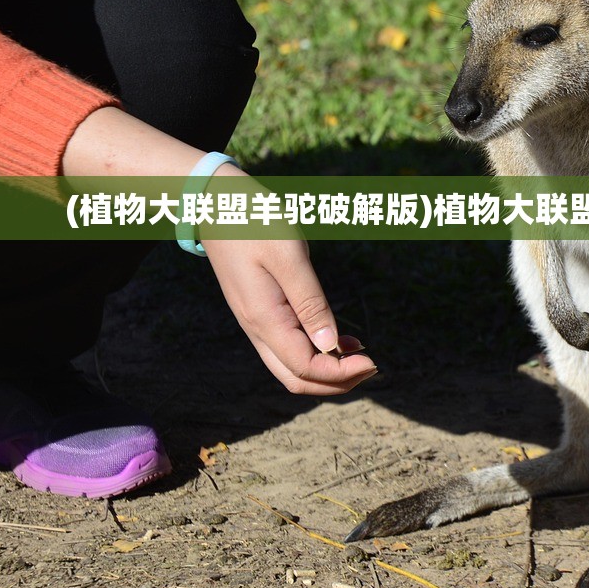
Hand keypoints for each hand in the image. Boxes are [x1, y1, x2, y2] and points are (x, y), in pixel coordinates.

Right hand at [63, 108, 373, 395]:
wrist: (215, 204)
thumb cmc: (255, 223)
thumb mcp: (289, 257)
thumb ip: (310, 303)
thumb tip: (330, 347)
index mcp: (265, 319)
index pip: (305, 368)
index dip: (341, 374)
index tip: (373, 361)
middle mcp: (257, 329)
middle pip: (296, 379)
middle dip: (336, 382)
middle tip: (372, 366)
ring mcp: (256, 323)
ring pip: (291, 367)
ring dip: (327, 370)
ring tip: (361, 356)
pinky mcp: (260, 312)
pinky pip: (288, 347)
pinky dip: (316, 353)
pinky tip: (341, 341)